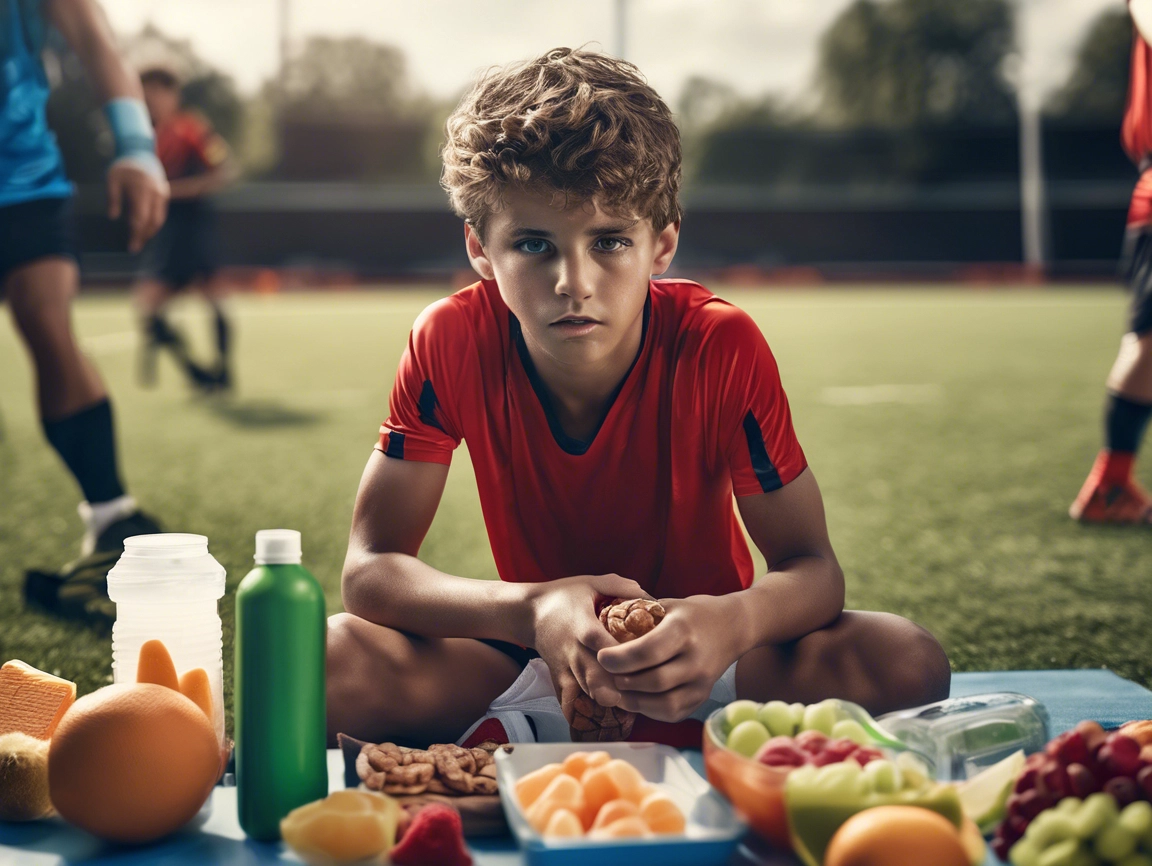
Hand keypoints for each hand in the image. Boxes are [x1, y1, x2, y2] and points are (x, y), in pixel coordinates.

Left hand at [107, 159, 168, 251]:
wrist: (140, 154)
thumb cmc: (124, 167)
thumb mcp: (112, 178)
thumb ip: (113, 197)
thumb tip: (113, 217)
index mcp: (142, 190)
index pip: (141, 218)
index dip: (136, 234)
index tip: (131, 246)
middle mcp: (155, 194)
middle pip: (152, 222)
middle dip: (144, 236)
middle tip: (135, 248)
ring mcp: (162, 195)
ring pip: (159, 220)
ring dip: (151, 232)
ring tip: (140, 241)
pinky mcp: (164, 195)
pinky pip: (161, 214)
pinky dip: (155, 224)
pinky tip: (147, 230)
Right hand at [527, 574, 650, 723]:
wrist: (529, 613)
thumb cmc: (564, 597)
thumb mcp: (591, 583)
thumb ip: (622, 588)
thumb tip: (654, 599)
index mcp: (582, 625)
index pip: (599, 642)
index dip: (619, 656)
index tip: (641, 662)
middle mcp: (572, 651)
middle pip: (592, 677)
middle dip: (614, 690)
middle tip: (636, 697)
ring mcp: (564, 669)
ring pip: (584, 695)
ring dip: (606, 704)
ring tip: (628, 709)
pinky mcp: (558, 681)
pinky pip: (570, 704)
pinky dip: (586, 713)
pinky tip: (605, 719)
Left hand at [598, 595, 744, 722]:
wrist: (732, 627)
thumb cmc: (692, 614)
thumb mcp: (667, 605)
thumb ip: (638, 616)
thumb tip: (601, 626)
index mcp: (683, 630)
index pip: (647, 651)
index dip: (620, 658)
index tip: (601, 657)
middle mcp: (696, 659)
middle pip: (653, 681)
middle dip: (623, 681)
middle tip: (606, 675)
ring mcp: (702, 682)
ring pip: (663, 704)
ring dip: (633, 701)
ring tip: (617, 690)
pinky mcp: (703, 697)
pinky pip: (673, 713)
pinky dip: (650, 710)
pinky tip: (636, 699)